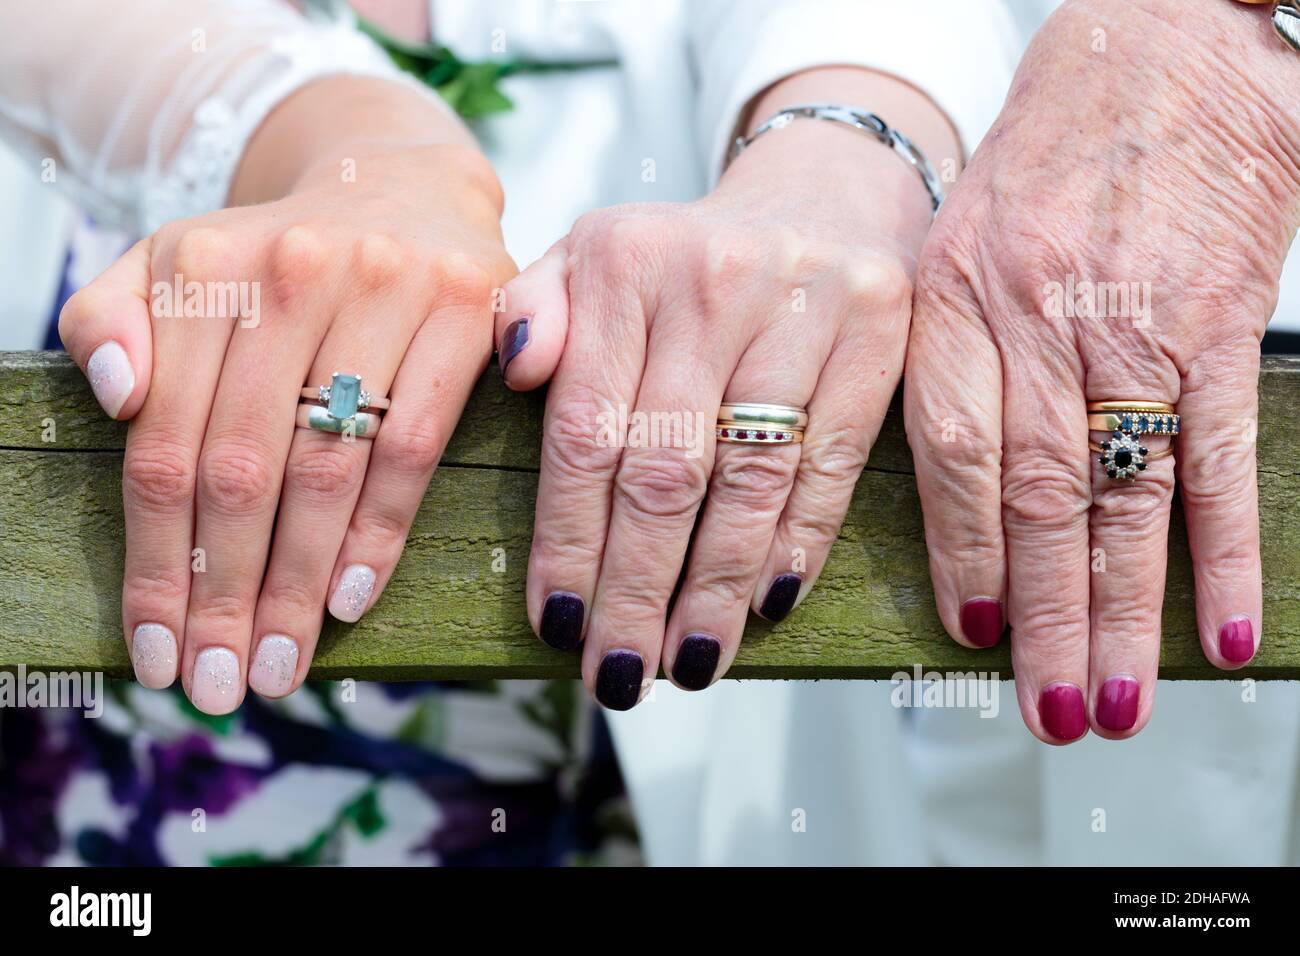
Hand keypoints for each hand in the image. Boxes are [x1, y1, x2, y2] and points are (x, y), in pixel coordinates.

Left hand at [59, 78, 514, 712]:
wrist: (407, 188)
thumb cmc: (280, 257)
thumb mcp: (179, 264)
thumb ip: (113, 315)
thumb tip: (114, 395)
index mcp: (203, 266)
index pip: (164, 442)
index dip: (157, 561)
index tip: (157, 650)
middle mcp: (290, 270)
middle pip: (242, 467)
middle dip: (225, 594)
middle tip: (220, 685)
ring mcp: (386, 288)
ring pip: (326, 468)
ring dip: (298, 584)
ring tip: (278, 665)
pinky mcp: (467, 314)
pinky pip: (413, 446)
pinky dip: (379, 532)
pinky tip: (350, 600)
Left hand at [497, 69, 958, 706]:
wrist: (818, 195)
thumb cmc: (685, 259)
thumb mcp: (592, 255)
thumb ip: (533, 307)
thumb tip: (515, 367)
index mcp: (624, 265)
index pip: (585, 431)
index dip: (568, 539)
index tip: (556, 622)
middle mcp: (711, 283)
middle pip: (664, 469)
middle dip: (635, 588)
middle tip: (618, 674)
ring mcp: (804, 307)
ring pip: (750, 478)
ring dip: (715, 586)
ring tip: (688, 661)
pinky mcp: (878, 336)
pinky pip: (833, 460)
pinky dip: (797, 540)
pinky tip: (765, 603)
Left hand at [905, 0, 1299, 740]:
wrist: (1158, 48)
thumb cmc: (1047, 154)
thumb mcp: (959, 240)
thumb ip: (950, 356)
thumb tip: (956, 492)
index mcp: (954, 298)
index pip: (948, 451)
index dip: (963, 550)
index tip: (973, 631)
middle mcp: (1035, 317)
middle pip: (1037, 498)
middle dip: (1043, 618)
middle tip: (1048, 712)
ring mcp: (1131, 324)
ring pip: (1123, 495)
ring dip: (1123, 612)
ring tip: (1115, 700)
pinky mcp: (1217, 322)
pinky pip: (1219, 452)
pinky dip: (1224, 546)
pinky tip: (1228, 628)